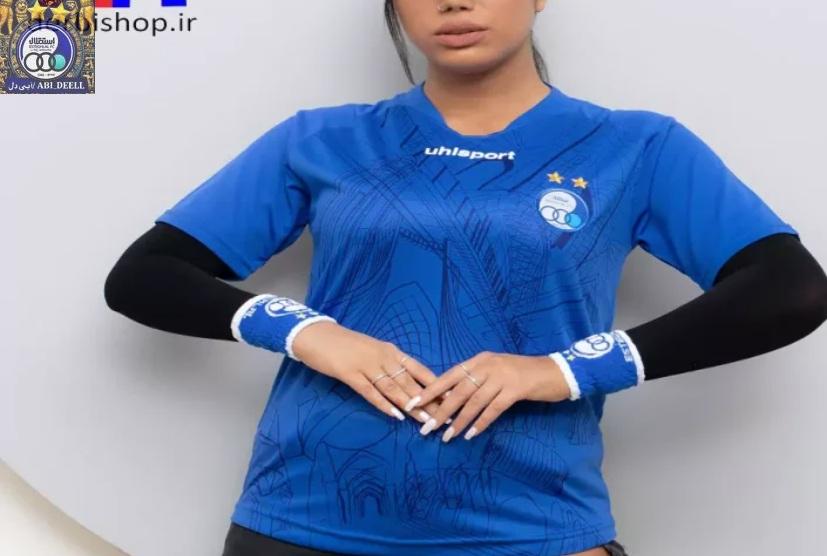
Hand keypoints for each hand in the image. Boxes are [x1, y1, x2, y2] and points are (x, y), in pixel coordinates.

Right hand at [291, 321, 442, 423]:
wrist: (317, 335)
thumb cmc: (345, 345)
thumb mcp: (372, 350)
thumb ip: (389, 364)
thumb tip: (407, 382)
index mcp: (391, 351)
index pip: (419, 370)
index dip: (436, 386)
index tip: (452, 399)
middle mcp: (384, 357)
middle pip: (411, 383)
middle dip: (429, 401)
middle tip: (445, 417)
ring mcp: (367, 365)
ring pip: (394, 388)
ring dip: (411, 406)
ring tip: (426, 421)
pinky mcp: (350, 374)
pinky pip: (370, 391)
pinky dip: (384, 404)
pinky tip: (396, 415)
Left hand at [407, 351, 570, 440]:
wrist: (556, 371)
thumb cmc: (523, 374)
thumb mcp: (496, 370)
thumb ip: (477, 380)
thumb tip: (453, 398)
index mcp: (479, 360)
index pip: (448, 376)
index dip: (430, 391)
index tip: (413, 404)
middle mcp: (487, 366)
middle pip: (458, 391)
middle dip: (440, 410)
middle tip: (425, 428)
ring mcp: (502, 377)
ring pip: (473, 402)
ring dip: (458, 421)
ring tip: (445, 437)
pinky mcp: (515, 389)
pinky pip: (493, 409)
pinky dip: (481, 422)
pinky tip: (471, 435)